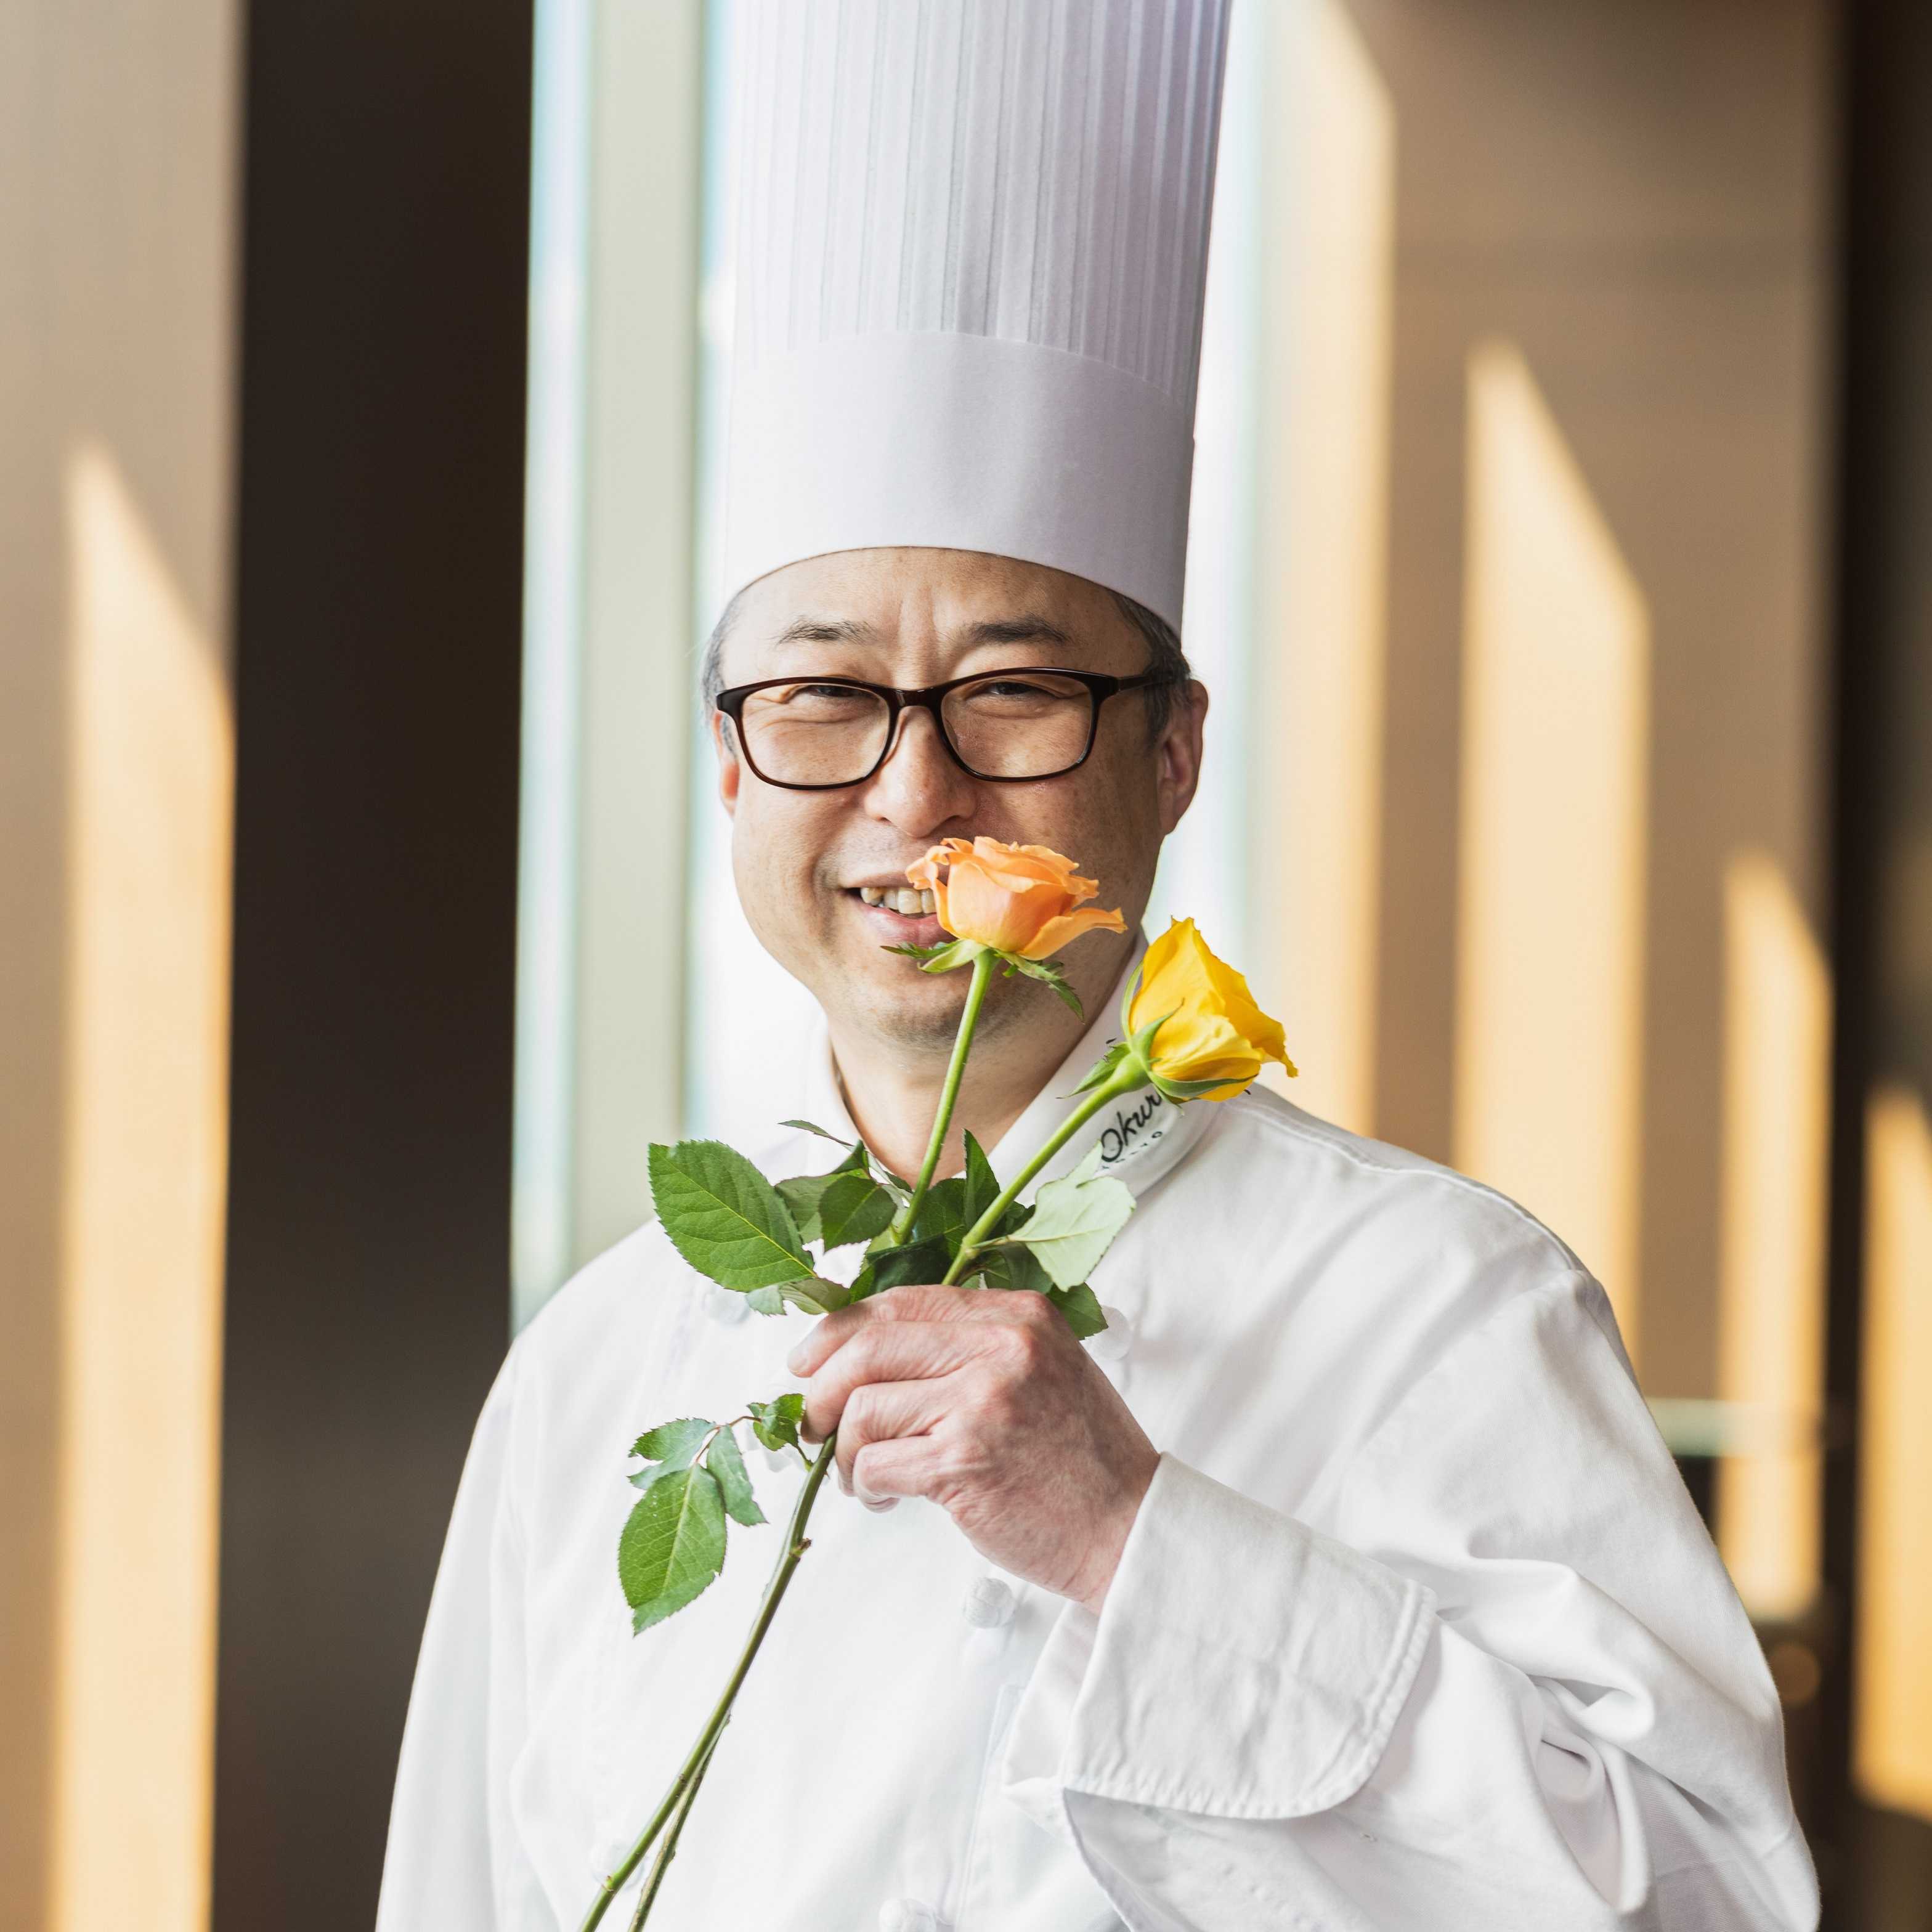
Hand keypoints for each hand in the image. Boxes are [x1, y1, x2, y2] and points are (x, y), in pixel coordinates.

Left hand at [788, 1284, 1158, 1614]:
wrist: (1129, 1527)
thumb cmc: (1080, 1458)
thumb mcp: (1042, 1370)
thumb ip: (973, 1347)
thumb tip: (866, 1352)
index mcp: (1018, 1315)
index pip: (903, 1301)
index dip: (841, 1330)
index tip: (809, 1360)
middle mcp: (1002, 1346)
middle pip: (870, 1347)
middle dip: (824, 1389)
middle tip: (815, 1423)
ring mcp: (984, 1400)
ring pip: (865, 1408)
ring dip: (847, 1450)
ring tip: (865, 1475)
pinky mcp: (966, 1460)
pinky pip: (876, 1463)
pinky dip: (866, 1484)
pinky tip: (887, 1497)